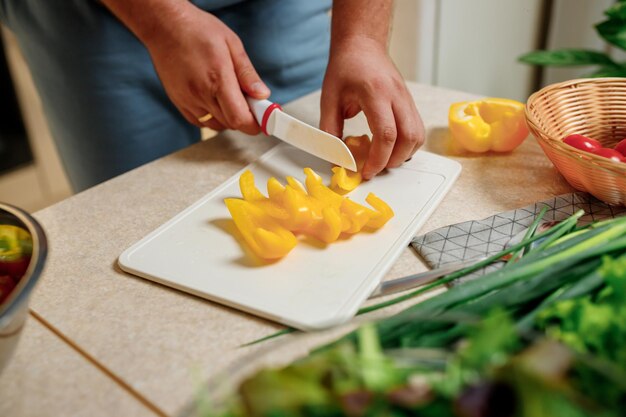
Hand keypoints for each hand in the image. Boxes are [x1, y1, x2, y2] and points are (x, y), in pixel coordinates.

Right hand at [142, 3, 269, 133]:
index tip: (263, 119)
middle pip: (231, 123)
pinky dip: (212, 117)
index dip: (254, 124)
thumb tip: (262, 95)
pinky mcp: (178, 102)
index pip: (240, 118)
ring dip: (228, 117)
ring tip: (229, 96)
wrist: (164, 26)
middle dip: (245, 117)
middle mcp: (201, 94)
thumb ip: (247, 74)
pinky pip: (201, 122)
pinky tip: (214, 100)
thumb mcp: (231, 44)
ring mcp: (188, 100)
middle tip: (249, 100)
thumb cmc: (197, 30)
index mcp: (218, 79)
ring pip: (217, 125)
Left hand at [320, 37, 424, 178]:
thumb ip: (330, 129)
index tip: (367, 171)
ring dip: (403, 154)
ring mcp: (407, 98)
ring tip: (383, 159)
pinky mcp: (410, 102)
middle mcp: (397, 96)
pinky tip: (391, 147)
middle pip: (409, 138)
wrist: (362, 44)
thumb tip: (335, 156)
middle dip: (393, 160)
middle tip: (374, 168)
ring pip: (418, 135)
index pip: (386, 133)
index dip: (378, 159)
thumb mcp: (329, 98)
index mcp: (376, 93)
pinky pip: (417, 128)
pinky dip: (407, 144)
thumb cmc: (346, 67)